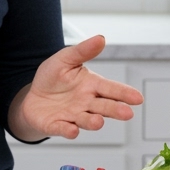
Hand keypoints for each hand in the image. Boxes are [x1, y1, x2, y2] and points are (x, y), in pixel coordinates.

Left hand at [12, 35, 142, 140]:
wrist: (31, 95)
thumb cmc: (53, 78)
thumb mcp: (65, 59)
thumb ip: (83, 51)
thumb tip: (101, 39)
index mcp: (92, 86)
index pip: (111, 89)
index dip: (124, 94)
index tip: (138, 98)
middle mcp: (86, 103)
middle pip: (104, 107)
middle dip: (115, 110)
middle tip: (127, 113)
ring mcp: (73, 116)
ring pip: (86, 120)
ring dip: (93, 122)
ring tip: (98, 122)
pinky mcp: (57, 125)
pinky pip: (63, 129)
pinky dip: (68, 131)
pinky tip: (72, 130)